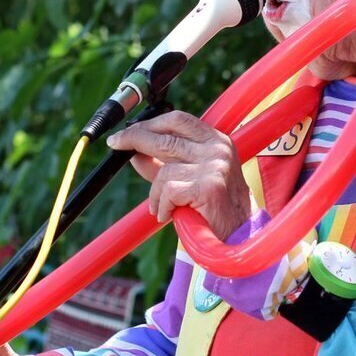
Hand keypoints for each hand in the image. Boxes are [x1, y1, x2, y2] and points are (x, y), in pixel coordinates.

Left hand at [106, 111, 252, 239]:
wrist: (239, 235)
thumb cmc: (214, 207)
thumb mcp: (189, 178)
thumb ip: (164, 164)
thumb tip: (134, 153)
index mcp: (216, 141)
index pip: (179, 120)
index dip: (151, 123)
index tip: (130, 131)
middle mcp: (217, 149)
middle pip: (166, 138)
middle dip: (135, 139)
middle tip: (116, 144)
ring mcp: (214, 166)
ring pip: (164, 171)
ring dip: (154, 193)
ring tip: (161, 207)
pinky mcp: (208, 187)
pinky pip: (168, 192)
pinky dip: (162, 206)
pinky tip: (168, 215)